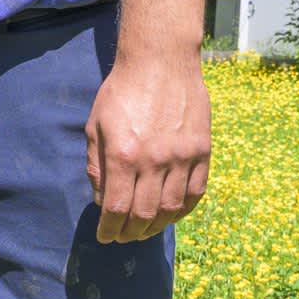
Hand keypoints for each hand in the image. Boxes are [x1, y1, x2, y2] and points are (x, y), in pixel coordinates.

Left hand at [84, 55, 210, 242]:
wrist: (161, 61)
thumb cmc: (122, 91)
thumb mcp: (96, 126)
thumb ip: (97, 166)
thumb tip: (102, 201)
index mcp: (124, 155)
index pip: (117, 208)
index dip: (110, 228)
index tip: (105, 236)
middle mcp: (155, 160)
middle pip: (145, 214)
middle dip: (131, 233)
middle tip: (123, 236)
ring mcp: (183, 157)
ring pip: (172, 209)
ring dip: (156, 226)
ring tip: (145, 230)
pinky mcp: (203, 151)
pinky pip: (196, 193)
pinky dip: (183, 210)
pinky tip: (171, 214)